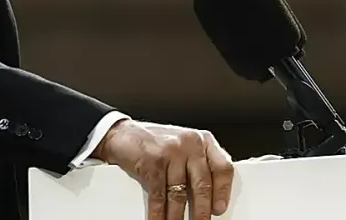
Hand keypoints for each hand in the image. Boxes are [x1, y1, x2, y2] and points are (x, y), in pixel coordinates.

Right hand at [91, 119, 234, 219]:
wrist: (122, 133)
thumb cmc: (154, 142)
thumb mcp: (182, 146)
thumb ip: (198, 162)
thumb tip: (211, 195)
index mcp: (202, 140)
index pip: (222, 167)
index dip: (223, 190)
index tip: (220, 208)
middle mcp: (190, 143)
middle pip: (202, 184)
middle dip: (202, 210)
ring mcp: (171, 152)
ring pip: (180, 193)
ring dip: (178, 217)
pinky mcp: (153, 162)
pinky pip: (159, 195)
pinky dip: (159, 213)